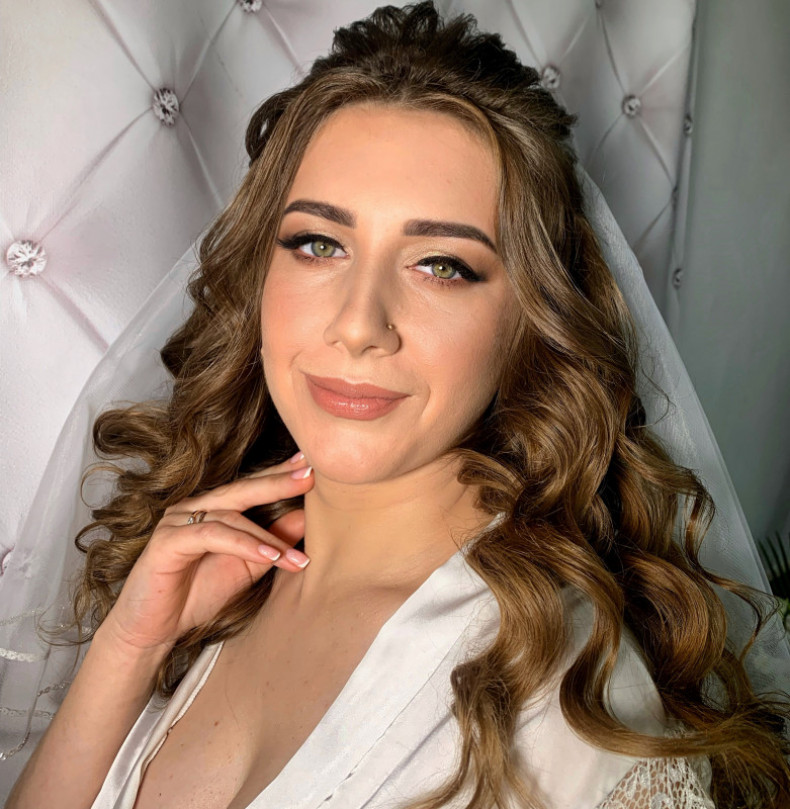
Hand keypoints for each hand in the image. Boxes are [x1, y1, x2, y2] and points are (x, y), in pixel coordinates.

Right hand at [99, 453, 313, 653]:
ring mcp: (178, 521)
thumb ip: (273, 542)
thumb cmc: (197, 594)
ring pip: (231, 515)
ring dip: (268, 537)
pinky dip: (243, 544)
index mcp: (214, 509)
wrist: (153, 630)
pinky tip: (269, 556)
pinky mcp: (167, 541)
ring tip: (298, 556)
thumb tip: (307, 518)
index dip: (281, 475)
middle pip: (243, 489)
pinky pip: (212, 536)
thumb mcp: (247, 566)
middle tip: (311, 474)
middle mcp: (195, 507)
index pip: (251, 486)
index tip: (312, 464)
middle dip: (278, 482)